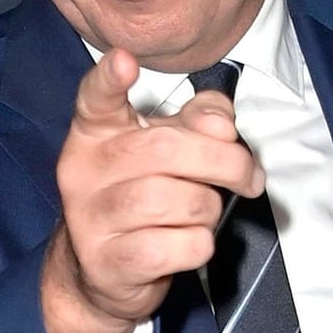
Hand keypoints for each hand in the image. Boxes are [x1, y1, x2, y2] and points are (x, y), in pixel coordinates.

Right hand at [42, 49, 264, 332]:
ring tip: (201, 212)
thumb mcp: (167, 148)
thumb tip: (220, 122)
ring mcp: (90, 218)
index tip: (125, 61)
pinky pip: (179, 246)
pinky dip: (199, 245)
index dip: (109, 79)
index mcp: (94, 133)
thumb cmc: (142, 194)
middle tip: (250, 177)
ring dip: (209, 208)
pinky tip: (188, 243)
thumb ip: (197, 122)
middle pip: (165, 149)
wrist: (102, 271)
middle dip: (225, 161)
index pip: (95, 99)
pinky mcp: (109, 262)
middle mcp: (83, 171)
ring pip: (177, 201)